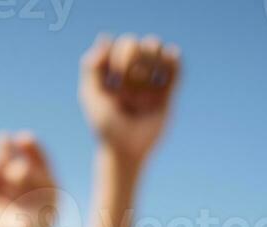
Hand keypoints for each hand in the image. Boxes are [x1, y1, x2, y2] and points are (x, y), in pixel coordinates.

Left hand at [79, 33, 180, 164]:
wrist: (125, 149)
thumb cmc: (105, 126)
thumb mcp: (91, 95)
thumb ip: (91, 67)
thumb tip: (105, 38)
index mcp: (114, 75)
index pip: (119, 46)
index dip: (118, 52)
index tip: (113, 72)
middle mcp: (133, 77)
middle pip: (138, 46)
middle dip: (133, 54)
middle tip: (125, 74)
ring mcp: (150, 85)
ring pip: (156, 52)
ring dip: (153, 52)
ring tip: (149, 66)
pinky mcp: (167, 95)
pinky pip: (175, 71)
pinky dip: (174, 59)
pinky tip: (170, 56)